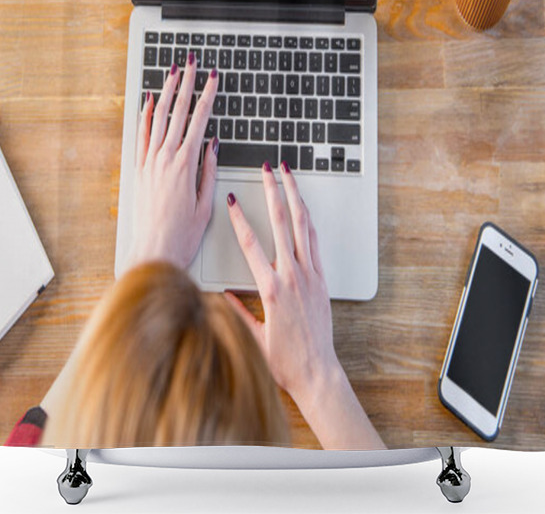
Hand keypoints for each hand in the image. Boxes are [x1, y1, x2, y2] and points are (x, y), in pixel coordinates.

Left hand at [130, 54, 218, 269]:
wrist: (153, 252)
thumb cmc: (181, 234)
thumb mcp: (205, 203)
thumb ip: (209, 170)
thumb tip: (212, 144)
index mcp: (186, 165)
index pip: (201, 120)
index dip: (208, 95)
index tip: (214, 78)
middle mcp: (166, 159)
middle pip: (179, 112)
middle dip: (188, 84)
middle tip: (193, 63)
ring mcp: (150, 163)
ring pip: (160, 118)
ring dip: (167, 93)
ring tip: (173, 73)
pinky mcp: (139, 170)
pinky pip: (142, 135)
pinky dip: (146, 116)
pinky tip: (150, 101)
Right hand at [224, 162, 338, 408]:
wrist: (317, 373)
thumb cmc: (284, 361)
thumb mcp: (252, 337)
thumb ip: (237, 311)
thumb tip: (222, 294)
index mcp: (271, 289)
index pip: (250, 244)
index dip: (239, 218)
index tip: (231, 199)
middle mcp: (292, 276)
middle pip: (281, 223)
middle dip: (273, 192)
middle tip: (267, 170)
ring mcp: (310, 274)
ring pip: (303, 226)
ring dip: (296, 197)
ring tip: (290, 176)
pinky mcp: (322, 278)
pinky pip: (315, 242)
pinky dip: (309, 220)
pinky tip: (304, 207)